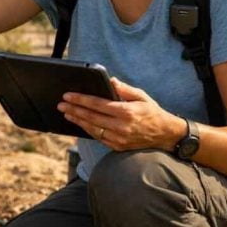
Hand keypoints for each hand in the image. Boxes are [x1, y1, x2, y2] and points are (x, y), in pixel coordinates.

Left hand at [57, 77, 184, 151]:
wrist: (165, 135)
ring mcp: (119, 138)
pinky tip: (80, 123)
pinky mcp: (118, 146)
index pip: (98, 104)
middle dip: (74, 109)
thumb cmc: (152, 112)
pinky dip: (87, 130)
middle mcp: (121, 126)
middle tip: (61, 104)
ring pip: (92, 129)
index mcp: (126, 111)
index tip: (68, 95)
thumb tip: (110, 81)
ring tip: (67, 113)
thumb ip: (124, 89)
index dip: (81, 99)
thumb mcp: (142, 96)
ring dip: (77, 120)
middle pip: (91, 117)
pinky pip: (98, 138)